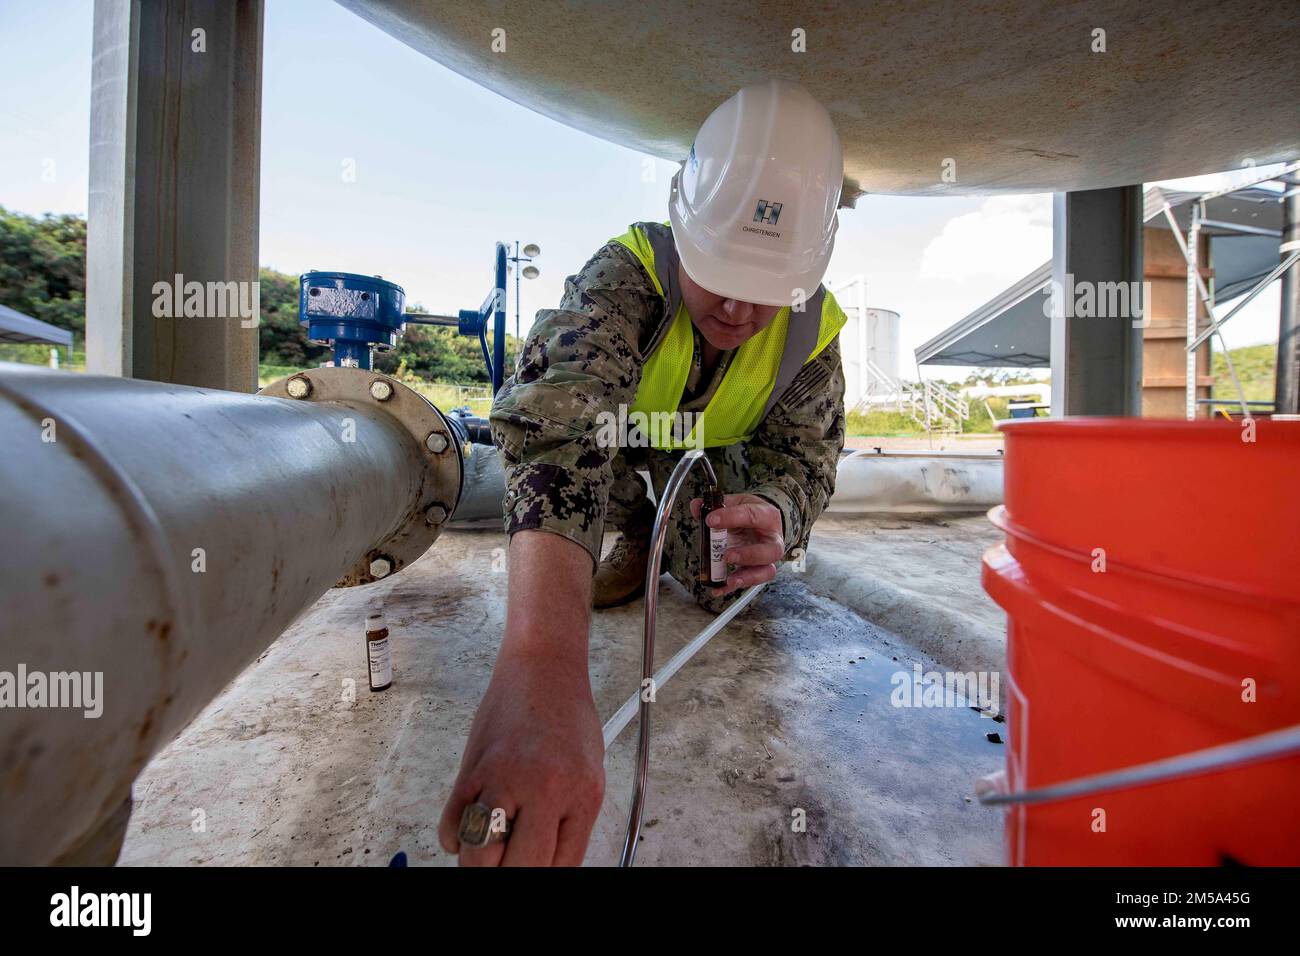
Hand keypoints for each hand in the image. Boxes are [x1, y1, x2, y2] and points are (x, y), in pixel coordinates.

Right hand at [437, 529, 604, 866]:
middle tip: (508, 862)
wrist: (543, 667)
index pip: (559, 867)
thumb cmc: (567, 716)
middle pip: (520, 869)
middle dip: (511, 871)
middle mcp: (544, 790)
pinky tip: (469, 827)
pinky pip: (452, 827)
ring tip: (489, 849)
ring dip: (480, 861)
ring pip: (479, 857)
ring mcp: (504, 780)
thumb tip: (544, 863)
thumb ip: (567, 820)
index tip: (532, 870)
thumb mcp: (587, 773)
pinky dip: (456, 839)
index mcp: (581, 795)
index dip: (542, 875)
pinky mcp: (472, 769)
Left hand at [692, 493, 784, 596]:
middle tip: (727, 556)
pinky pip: (748, 583)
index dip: (732, 517)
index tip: (710, 520)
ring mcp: (767, 558)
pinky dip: (731, 588)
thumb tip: (696, 505)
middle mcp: (772, 540)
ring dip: (747, 577)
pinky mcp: (756, 571)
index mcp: (767, 517)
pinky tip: (717, 589)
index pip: (753, 516)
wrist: (761, 524)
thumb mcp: (736, 503)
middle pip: (770, 551)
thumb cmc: (750, 514)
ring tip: (729, 580)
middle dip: (749, 555)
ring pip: (766, 572)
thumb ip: (717, 505)